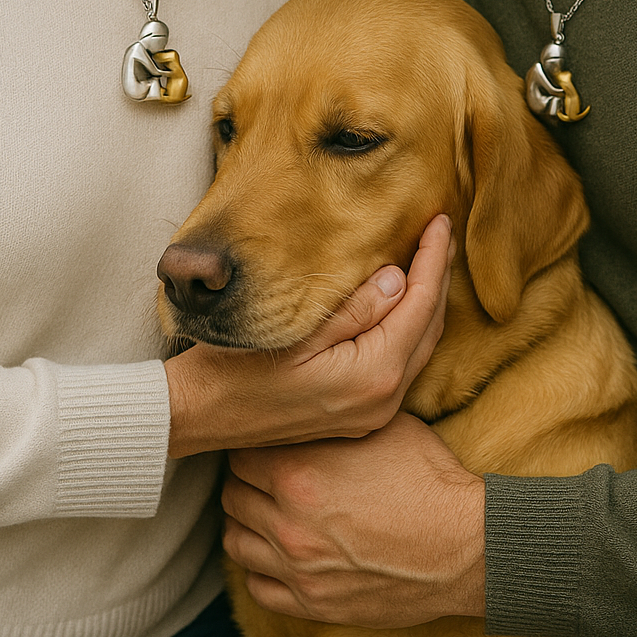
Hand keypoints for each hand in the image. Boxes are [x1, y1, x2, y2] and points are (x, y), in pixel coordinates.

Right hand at [165, 215, 452, 456]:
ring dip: (425, 300)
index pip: (420, 304)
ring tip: (426, 257)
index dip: (433, 259)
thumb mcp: (293, 330)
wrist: (197, 417)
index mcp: (371, 376)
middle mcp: (382, 400)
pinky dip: (407, 325)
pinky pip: (401, 361)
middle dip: (437, 276)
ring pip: (418, 345)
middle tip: (439, 230)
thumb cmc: (234, 368)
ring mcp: (372, 412)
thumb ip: (352, 306)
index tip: (439, 219)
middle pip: (428, 326)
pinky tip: (398, 299)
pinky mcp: (359, 413)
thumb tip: (398, 277)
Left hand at [223, 411, 485, 625]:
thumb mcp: (379, 425)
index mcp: (299, 472)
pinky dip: (261, 568)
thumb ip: (330, 417)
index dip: (254, 442)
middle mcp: (288, 522)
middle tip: (267, 474)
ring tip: (270, 511)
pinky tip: (281, 553)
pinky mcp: (313, 604)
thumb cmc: (426, 477)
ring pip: (235, 541)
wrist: (462, 545)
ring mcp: (298, 568)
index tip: (267, 442)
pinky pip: (257, 587)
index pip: (241, 452)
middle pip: (232, 494)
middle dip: (247, 480)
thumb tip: (305, 400)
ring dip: (248, 523)